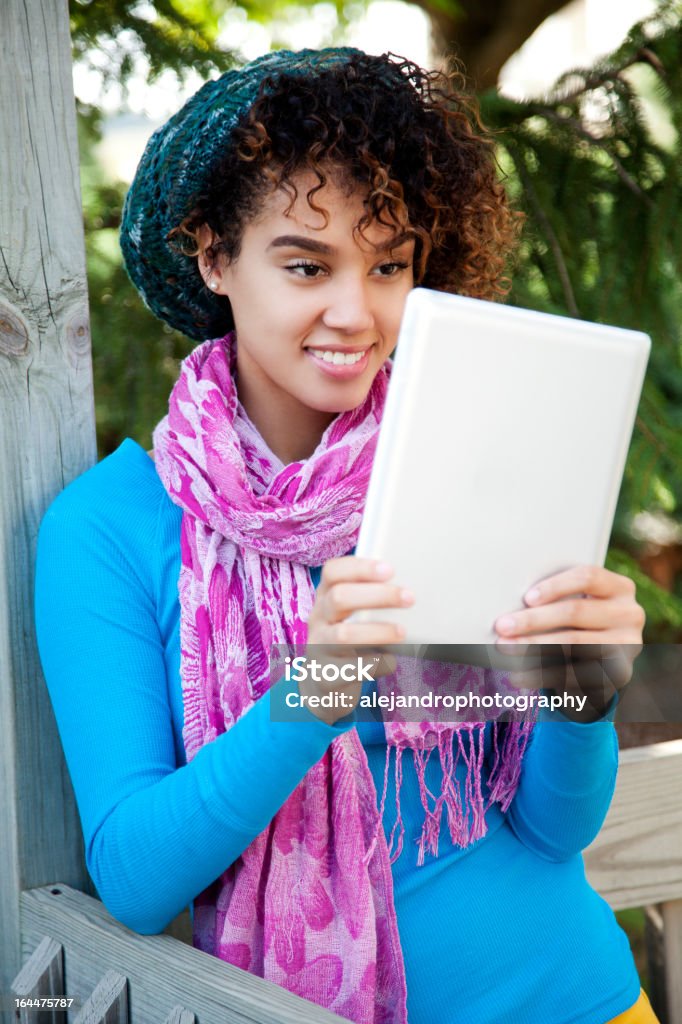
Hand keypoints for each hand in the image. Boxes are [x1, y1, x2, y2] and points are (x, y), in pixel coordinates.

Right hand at [304, 557, 413, 723]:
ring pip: (343, 634)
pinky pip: (348, 669)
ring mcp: (318, 646)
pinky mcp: (324, 675)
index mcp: (325, 596)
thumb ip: (372, 599)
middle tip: (409, 598)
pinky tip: (390, 661)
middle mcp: (318, 618)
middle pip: (339, 597)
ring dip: (377, 631)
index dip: (360, 568)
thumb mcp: (353, 614)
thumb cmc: (351, 638)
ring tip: (402, 632)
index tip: (390, 570)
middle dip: (378, 596)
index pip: (333, 572)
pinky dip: (373, 664)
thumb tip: (410, 590)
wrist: (326, 681)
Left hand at [494, 565, 644, 720]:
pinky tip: (518, 676)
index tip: (527, 598)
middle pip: (575, 611)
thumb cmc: (579, 623)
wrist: (605, 662)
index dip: (556, 586)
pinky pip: (575, 674)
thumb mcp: (576, 604)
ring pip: (573, 644)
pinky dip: (541, 675)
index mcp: (619, 587)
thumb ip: (555, 599)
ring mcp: (629, 644)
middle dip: (534, 620)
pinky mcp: (620, 673)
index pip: (588, 577)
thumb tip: (509, 605)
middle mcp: (630, 613)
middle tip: (502, 626)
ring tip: (504, 649)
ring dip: (532, 647)